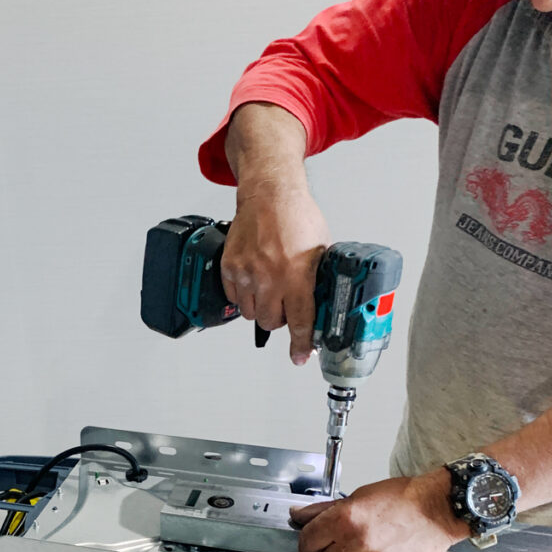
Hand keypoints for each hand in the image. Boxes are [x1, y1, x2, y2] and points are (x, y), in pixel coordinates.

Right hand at [221, 104, 330, 364]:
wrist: (269, 194)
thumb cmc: (296, 217)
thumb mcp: (321, 249)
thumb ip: (317, 280)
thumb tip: (319, 306)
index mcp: (297, 274)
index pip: (300, 321)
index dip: (302, 344)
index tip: (300, 356)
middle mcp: (270, 276)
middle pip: (271, 322)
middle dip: (280, 319)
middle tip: (286, 305)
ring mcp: (247, 273)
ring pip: (250, 312)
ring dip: (261, 307)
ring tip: (269, 288)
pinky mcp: (230, 267)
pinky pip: (234, 297)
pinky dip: (244, 294)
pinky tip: (255, 279)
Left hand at [289, 472, 469, 551]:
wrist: (439, 508)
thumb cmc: (402, 500)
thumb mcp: (358, 496)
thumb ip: (325, 510)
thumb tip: (297, 516)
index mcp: (346, 520)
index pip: (308, 542)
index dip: (307, 545)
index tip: (312, 547)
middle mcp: (359, 545)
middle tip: (347, 548)